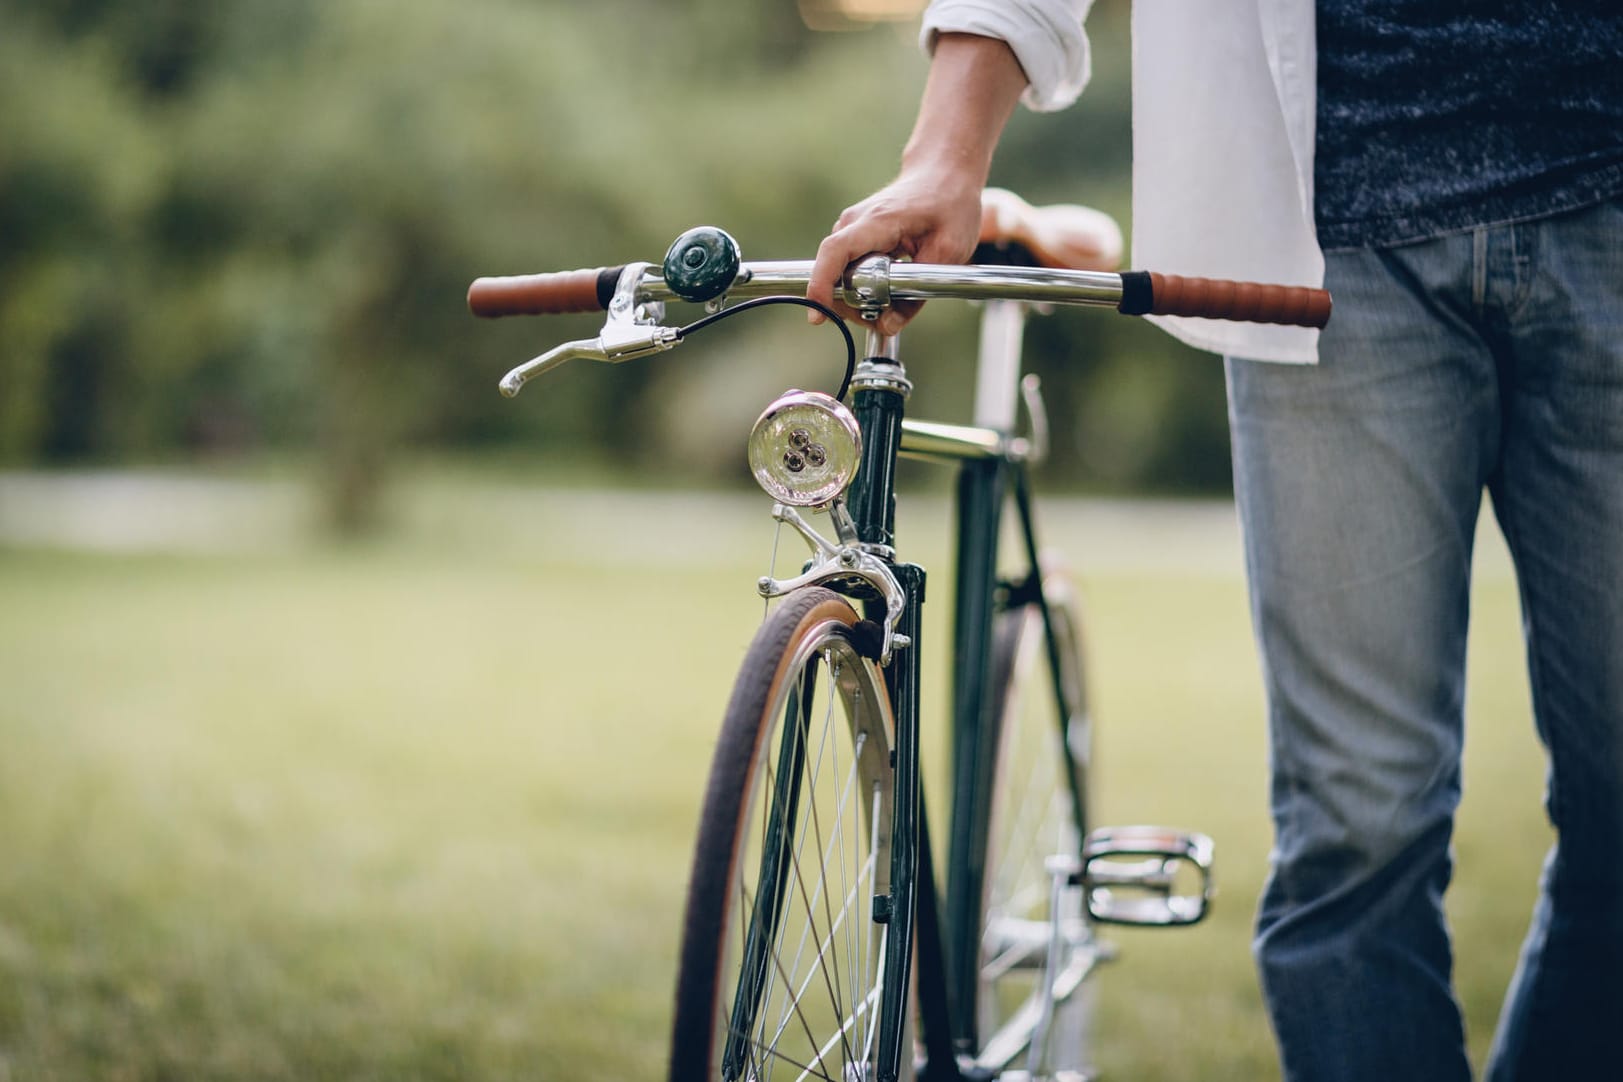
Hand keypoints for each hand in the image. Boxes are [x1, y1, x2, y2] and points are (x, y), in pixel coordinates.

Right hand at [806, 33, 1027, 337]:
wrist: (944, 172)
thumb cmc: (950, 205)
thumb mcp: (948, 253)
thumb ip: (917, 293)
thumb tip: (888, 325)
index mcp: (878, 221)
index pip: (835, 253)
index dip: (821, 285)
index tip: (817, 315)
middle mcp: (854, 223)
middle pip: (835, 276)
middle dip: (856, 305)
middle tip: (892, 314)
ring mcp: (850, 229)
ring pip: (840, 276)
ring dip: (862, 297)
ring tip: (898, 296)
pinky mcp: (853, 237)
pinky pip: (847, 271)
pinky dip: (864, 286)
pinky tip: (890, 282)